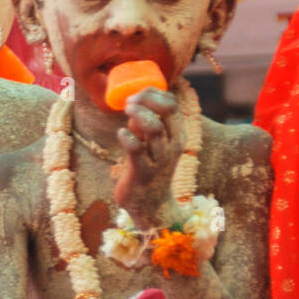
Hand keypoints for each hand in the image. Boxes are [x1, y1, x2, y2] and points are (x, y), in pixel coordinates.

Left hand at [114, 88, 185, 226]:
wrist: (151, 205)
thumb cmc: (149, 167)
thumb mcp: (153, 143)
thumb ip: (147, 123)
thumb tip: (135, 101)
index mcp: (177, 134)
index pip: (172, 104)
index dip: (152, 93)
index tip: (137, 95)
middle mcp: (172, 145)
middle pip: (167, 110)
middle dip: (146, 100)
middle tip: (129, 103)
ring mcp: (159, 159)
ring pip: (154, 128)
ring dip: (137, 115)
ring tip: (126, 113)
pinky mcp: (142, 172)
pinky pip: (136, 149)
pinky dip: (126, 136)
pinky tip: (121, 133)